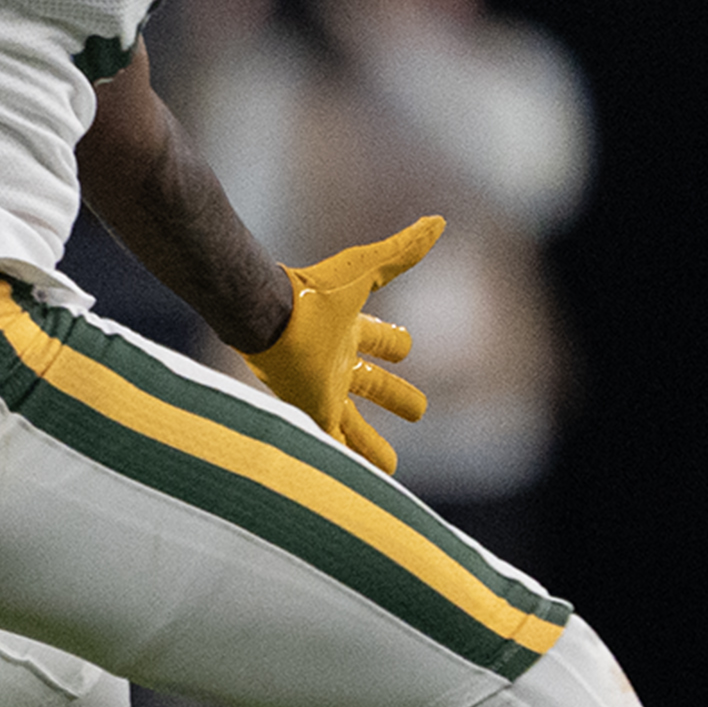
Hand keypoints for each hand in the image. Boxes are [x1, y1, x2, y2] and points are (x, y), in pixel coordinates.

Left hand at [244, 214, 441, 475]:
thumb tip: (439, 221)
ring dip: (371, 445)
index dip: (396, 342)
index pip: (382, 338)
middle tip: (419, 411)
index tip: (406, 348)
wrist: (267, 313)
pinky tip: (355, 486)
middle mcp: (338, 362)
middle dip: (396, 396)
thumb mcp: (367, 269)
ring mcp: (325, 390)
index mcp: (351, 329)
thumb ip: (402, 250)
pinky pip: (334, 444)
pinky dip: (347, 463)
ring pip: (354, 425)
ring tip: (389, 468)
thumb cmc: (314, 289)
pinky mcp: (313, 411)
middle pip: (374, 385)